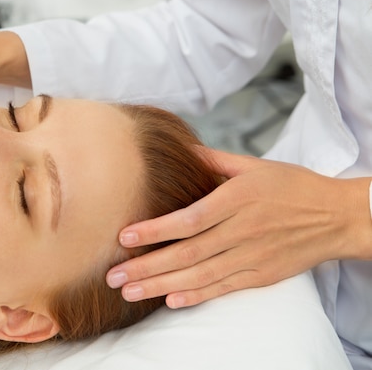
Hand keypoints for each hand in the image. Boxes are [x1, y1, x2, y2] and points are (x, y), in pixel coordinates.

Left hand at [107, 147, 371, 307]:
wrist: (336, 217)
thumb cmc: (291, 186)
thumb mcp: (255, 165)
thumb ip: (216, 161)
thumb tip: (183, 149)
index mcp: (238, 199)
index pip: (190, 219)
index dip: (156, 230)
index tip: (125, 237)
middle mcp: (243, 230)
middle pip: (188, 253)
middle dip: (147, 266)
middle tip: (114, 276)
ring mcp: (252, 256)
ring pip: (201, 275)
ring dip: (162, 285)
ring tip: (131, 292)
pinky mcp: (261, 275)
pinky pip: (224, 288)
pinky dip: (198, 296)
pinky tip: (172, 300)